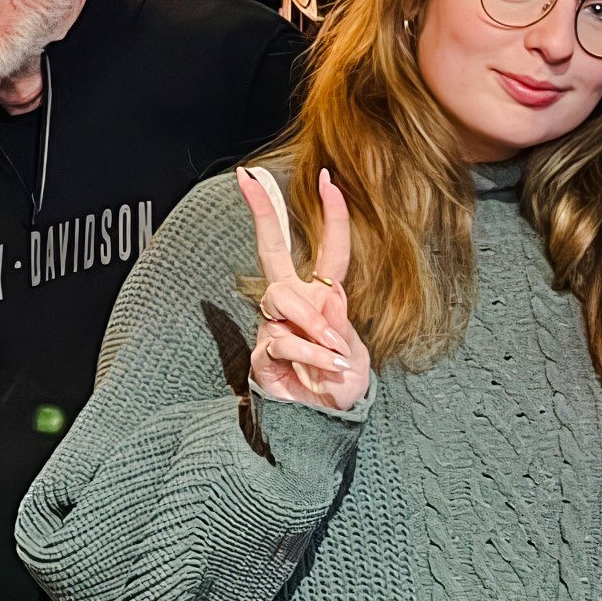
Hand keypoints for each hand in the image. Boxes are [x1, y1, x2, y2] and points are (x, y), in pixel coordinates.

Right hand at [237, 165, 368, 411]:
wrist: (324, 422)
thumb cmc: (340, 385)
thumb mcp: (355, 355)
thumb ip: (339, 328)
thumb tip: (322, 310)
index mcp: (323, 297)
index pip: (329, 249)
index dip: (331, 215)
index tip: (329, 179)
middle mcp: (294, 304)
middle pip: (271, 249)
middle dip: (262, 212)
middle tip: (246, 178)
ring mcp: (274, 325)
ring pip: (285, 300)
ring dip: (314, 325)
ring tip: (335, 352)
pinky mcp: (263, 351)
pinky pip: (285, 339)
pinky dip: (313, 354)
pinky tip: (328, 368)